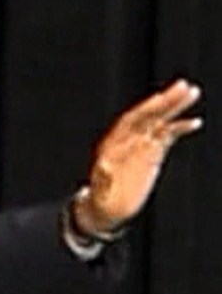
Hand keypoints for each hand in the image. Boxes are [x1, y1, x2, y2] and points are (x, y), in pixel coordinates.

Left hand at [75, 79, 202, 235]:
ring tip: (192, 92)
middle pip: (147, 116)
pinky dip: (179, 128)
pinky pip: (166, 137)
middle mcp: (127, 141)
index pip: (131, 121)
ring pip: (159, 122)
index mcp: (113, 145)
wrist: (106, 208)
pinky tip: (194, 122)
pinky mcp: (151, 154)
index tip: (160, 99)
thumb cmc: (100, 200)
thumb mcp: (99, 192)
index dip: (145, 110)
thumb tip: (104, 167)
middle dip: (165, 102)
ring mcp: (140, 146)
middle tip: (184, 86)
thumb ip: (102, 178)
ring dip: (174, 107)